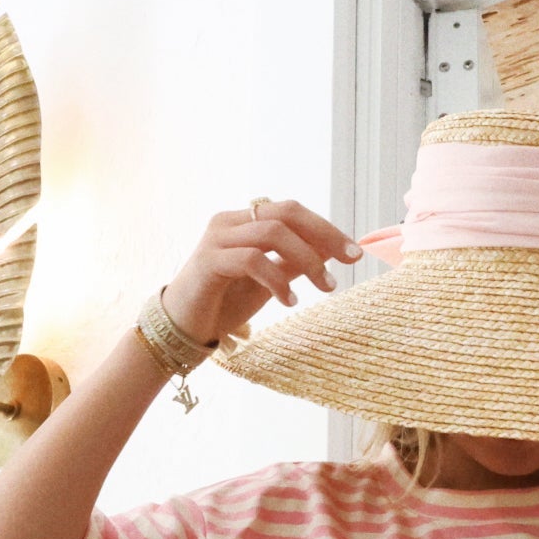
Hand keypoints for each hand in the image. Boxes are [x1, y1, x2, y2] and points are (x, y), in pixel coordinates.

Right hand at [162, 200, 361, 347]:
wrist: (183, 327)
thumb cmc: (224, 302)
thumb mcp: (269, 280)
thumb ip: (293, 263)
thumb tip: (329, 251)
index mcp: (244, 221)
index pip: (292, 211)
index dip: (326, 228)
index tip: (355, 253)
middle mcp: (230, 222)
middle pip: (286, 212)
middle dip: (324, 235)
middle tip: (349, 262)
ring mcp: (217, 238)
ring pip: (272, 232)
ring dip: (307, 260)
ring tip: (325, 288)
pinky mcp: (208, 261)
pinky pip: (252, 259)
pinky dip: (277, 279)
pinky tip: (290, 300)